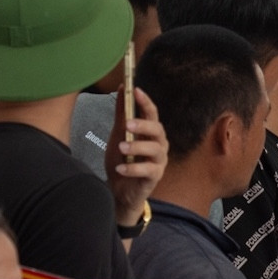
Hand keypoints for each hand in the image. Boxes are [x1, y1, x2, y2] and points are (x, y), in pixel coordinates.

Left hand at [109, 89, 167, 224]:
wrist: (119, 190)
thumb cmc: (122, 160)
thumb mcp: (118, 135)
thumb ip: (121, 114)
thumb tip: (121, 88)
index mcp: (150, 132)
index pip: (152, 113)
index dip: (145, 101)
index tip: (135, 90)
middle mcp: (159, 144)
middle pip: (157, 129)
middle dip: (143, 125)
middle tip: (127, 124)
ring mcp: (159, 160)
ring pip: (154, 149)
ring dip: (137, 147)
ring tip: (121, 148)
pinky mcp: (155, 176)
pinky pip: (148, 170)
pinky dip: (133, 169)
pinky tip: (120, 168)